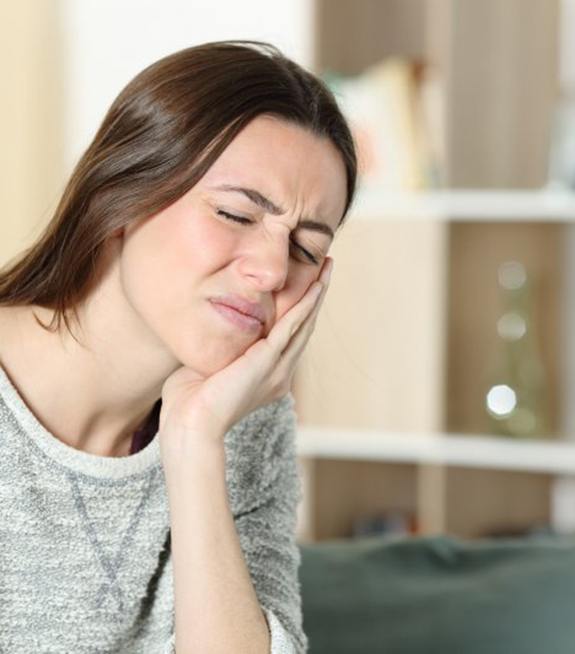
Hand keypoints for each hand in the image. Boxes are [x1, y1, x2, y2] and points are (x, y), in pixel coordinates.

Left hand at [158, 257, 332, 453]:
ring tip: (326, 268)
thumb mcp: (211, 366)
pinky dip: (305, 304)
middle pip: (304, 326)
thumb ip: (220, 347)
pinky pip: (292, 326)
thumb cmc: (190, 402)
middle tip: (326, 267)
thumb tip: (212, 327)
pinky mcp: (268, 360)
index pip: (290, 336)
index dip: (300, 309)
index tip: (306, 284)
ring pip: (304, 322)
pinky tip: (315, 286)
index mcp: (269, 376)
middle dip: (316, 295)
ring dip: (316, 293)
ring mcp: (277, 368)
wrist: (191, 424)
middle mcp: (280, 372)